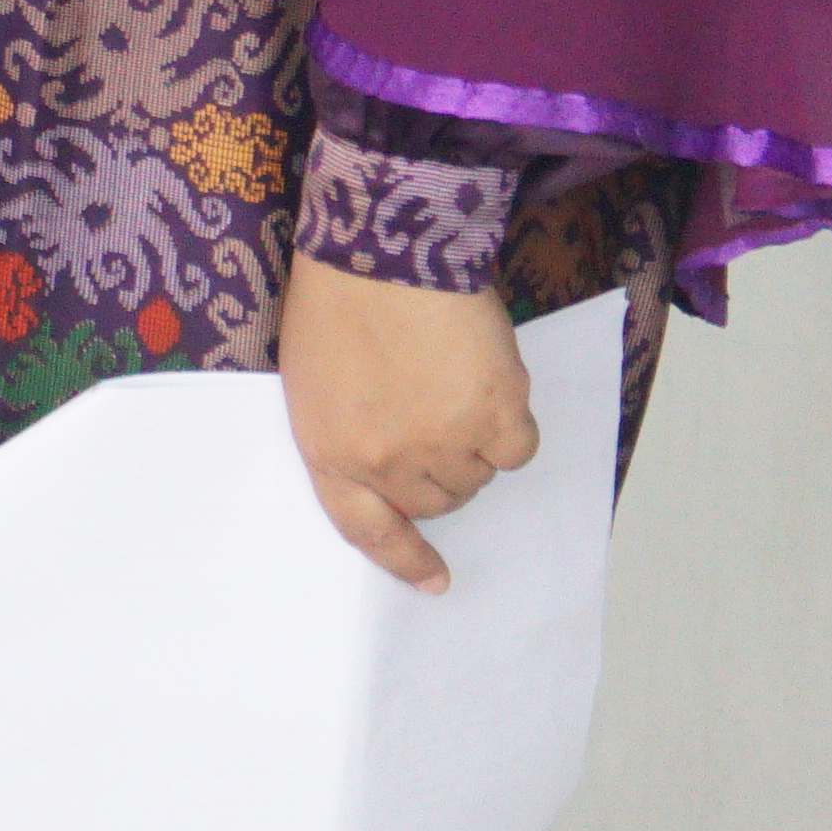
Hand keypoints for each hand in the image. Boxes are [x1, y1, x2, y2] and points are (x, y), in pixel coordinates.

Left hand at [280, 257, 540, 592]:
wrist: (382, 247)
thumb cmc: (337, 299)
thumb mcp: (312, 382)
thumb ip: (348, 434)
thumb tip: (393, 461)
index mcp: (332, 455)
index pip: (370, 532)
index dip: (405, 561)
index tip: (435, 583)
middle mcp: (388, 463)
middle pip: (436, 501)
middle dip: (439, 469)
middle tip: (437, 415)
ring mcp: (443, 443)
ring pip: (479, 476)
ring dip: (474, 443)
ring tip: (455, 382)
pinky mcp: (495, 415)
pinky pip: (518, 449)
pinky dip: (511, 425)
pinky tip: (491, 384)